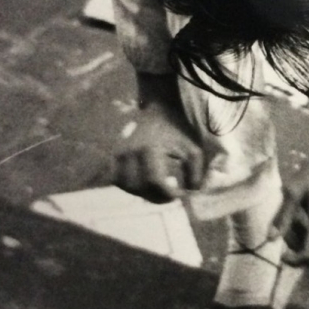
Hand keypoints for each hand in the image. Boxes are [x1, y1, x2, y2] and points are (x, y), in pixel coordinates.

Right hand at [114, 74, 203, 201]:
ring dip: (143, 193)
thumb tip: (191, 192)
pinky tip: (143, 183)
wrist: (155, 111)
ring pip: (127, 186)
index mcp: (150, 149)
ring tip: (157, 189)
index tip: (179, 194)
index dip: (168, 194)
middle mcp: (130, 152)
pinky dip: (129, 186)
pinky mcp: (113, 156)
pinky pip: (116, 179)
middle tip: (169, 195)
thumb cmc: (175, 131)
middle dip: (157, 197)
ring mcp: (118, 154)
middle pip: (140, 188)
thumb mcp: (191, 148)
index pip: (155, 182)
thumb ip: (195, 172)